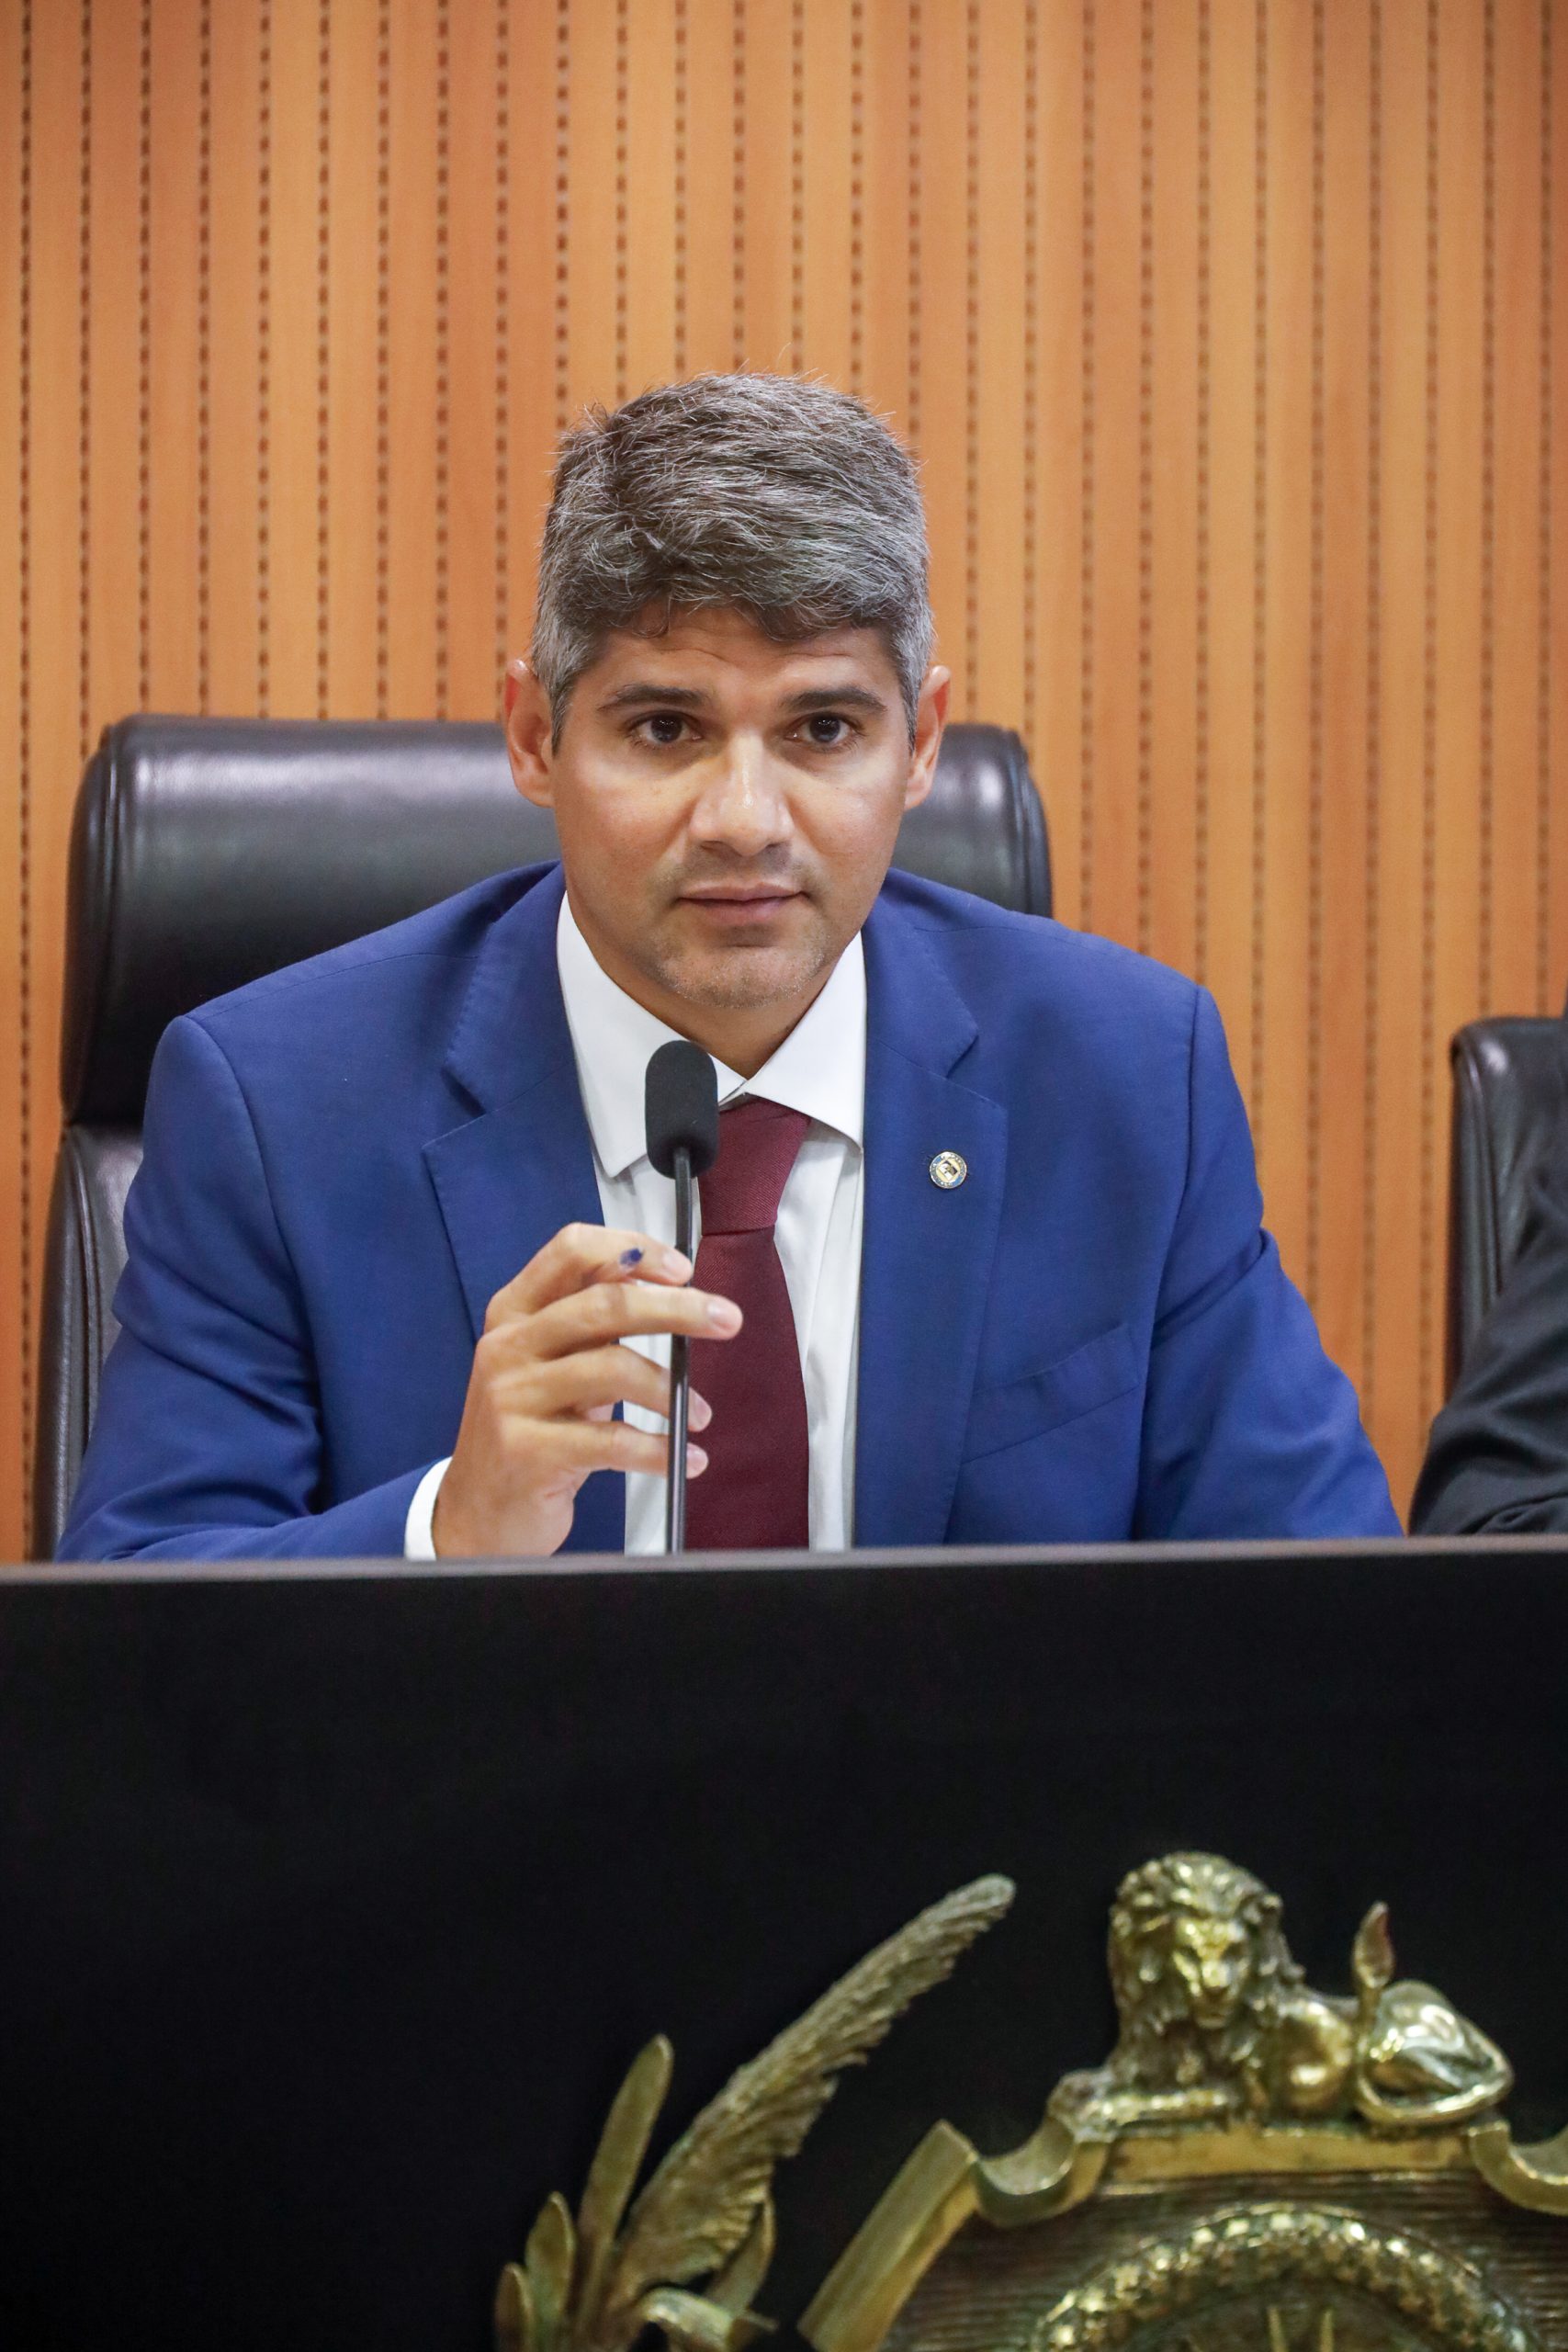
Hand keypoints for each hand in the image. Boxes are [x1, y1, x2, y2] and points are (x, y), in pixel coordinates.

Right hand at [431, 1223, 740, 1557]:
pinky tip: (686, 1458)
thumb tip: (673, 1290)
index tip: (683, 1270)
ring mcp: (512, 1398)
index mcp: (513, 1311)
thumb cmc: (533, 1430)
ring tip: (700, 1415)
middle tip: (728, 1320)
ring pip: (612, 1369)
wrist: (478, 1513)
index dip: (634, 1250)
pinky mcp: (527, 1452)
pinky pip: (611, 1440)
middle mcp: (507, 1346)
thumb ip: (594, 1325)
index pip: (572, 1251)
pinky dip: (659, 1450)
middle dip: (677, 1307)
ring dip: (671, 1391)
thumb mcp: (554, 1365)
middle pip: (605, 1304)